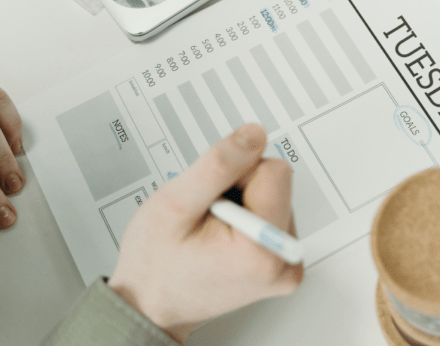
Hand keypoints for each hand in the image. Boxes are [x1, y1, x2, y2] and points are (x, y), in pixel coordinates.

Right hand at [108, 124, 302, 343]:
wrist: (153, 303)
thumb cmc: (156, 264)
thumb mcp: (175, 204)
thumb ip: (218, 165)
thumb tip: (254, 135)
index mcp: (264, 251)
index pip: (274, 170)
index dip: (237, 173)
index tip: (213, 198)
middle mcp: (285, 261)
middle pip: (276, 183)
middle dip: (239, 188)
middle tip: (207, 216)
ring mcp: (287, 264)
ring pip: (273, 196)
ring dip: (241, 203)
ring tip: (211, 229)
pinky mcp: (284, 262)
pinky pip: (273, 216)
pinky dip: (247, 218)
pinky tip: (223, 236)